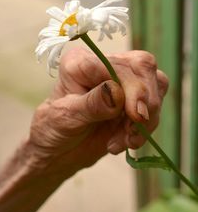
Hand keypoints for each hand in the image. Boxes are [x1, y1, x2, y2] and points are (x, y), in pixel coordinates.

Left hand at [30, 47, 167, 175]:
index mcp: (80, 62)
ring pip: (156, 83)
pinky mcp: (133, 96)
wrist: (61, 149)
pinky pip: (155, 103)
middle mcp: (104, 64)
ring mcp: (121, 79)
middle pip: (142, 67)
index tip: (136, 116)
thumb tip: (117, 92)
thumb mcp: (66, 118)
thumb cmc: (55, 129)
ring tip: (125, 142)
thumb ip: (92, 104)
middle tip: (134, 132)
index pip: (116, 64)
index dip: (132, 88)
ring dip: (147, 118)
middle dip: (144, 102)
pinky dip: (148, 126)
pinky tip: (128, 142)